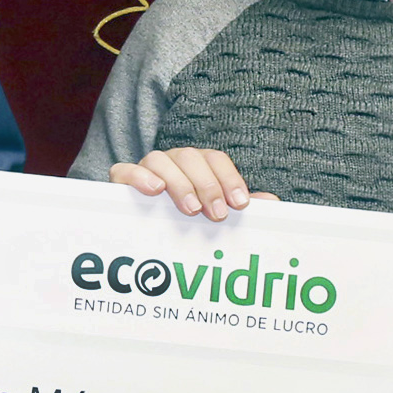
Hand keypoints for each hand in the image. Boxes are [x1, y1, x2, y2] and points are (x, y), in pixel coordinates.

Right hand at [109, 148, 274, 220]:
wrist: (140, 236)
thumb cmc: (184, 222)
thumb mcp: (213, 215)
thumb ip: (238, 208)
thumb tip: (272, 202)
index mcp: (197, 166)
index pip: (216, 159)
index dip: (230, 178)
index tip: (241, 204)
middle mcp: (172, 163)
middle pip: (190, 156)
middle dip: (207, 185)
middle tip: (217, 215)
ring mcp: (145, 169)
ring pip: (160, 159)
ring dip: (179, 183)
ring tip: (191, 209)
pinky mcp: (120, 182)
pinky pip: (124, 170)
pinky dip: (139, 177)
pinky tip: (154, 191)